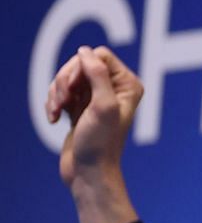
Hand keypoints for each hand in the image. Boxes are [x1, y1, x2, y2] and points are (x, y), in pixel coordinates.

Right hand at [47, 45, 142, 222]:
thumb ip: (97, 75)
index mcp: (128, 85)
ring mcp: (96, 97)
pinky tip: (54, 119)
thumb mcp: (103, 106)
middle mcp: (115, 88)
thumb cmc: (100, 142)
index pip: (98, 55)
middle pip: (79, 63)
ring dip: (56, 94)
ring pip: (66, 77)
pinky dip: (53, 103)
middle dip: (65, 81)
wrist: (89, 171)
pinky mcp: (80, 106)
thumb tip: (85, 51)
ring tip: (57, 112)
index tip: (73, 89)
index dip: (80, 67)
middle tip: (63, 103)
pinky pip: (60, 92)